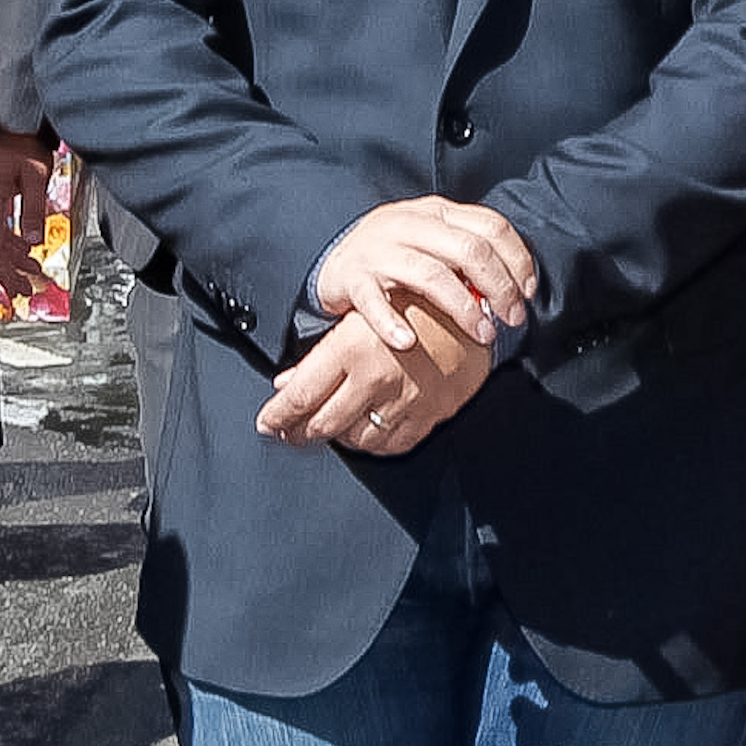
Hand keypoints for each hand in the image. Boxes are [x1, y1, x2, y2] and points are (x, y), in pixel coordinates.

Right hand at [0, 129, 58, 300]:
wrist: (9, 125)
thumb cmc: (21, 144)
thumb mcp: (36, 175)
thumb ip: (34, 208)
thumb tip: (34, 240)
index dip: (5, 271)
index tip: (19, 288)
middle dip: (8, 271)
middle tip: (26, 289)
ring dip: (12, 257)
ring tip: (32, 271)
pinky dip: (11, 242)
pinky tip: (25, 248)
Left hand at [257, 298, 489, 452]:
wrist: (477, 303)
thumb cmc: (416, 301)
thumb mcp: (360, 316)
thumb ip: (320, 354)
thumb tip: (287, 385)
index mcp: (351, 349)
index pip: (299, 398)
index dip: (277, 416)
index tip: (268, 422)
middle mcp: (374, 378)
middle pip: (321, 425)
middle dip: (298, 431)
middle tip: (289, 430)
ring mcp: (404, 400)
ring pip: (353, 440)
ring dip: (336, 436)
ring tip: (329, 426)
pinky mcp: (430, 413)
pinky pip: (392, 444)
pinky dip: (374, 441)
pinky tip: (366, 429)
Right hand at [314, 196, 537, 350]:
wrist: (336, 258)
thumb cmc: (398, 253)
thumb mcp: (435, 239)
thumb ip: (469, 251)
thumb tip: (518, 285)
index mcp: (438, 212)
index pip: (491, 226)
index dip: (518, 259)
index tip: (529, 292)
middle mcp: (411, 224)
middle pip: (469, 250)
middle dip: (500, 287)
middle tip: (513, 319)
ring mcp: (380, 250)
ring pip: (432, 275)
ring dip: (463, 308)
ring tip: (483, 334)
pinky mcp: (351, 279)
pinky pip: (373, 302)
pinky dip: (391, 323)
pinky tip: (407, 343)